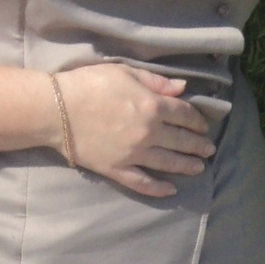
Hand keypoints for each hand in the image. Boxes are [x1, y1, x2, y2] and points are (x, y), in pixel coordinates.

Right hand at [54, 64, 213, 197]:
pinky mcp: (117, 169)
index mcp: (153, 106)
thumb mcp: (125, 73)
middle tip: (209, 149)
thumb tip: (183, 88)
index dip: (197, 121)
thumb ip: (156, 82)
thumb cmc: (89, 84)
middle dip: (198, 145)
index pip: (185, 115)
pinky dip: (158, 189)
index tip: (203, 126)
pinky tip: (170, 190)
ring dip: (187, 166)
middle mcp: (149, 133)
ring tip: (199, 168)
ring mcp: (134, 154)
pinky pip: (142, 183)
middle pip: (182, 141)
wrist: (55, 109)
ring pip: (168, 163)